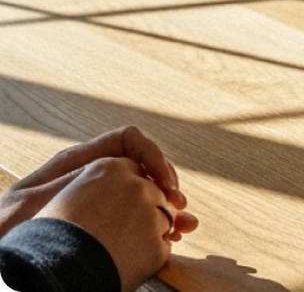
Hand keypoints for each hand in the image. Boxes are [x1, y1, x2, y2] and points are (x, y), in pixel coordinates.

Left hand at [0, 126, 191, 238]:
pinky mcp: (100, 223)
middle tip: (179, 206)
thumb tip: (115, 168)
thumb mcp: (35, 202)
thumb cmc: (7, 234)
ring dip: (167, 205)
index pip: (128, 140)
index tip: (164, 182)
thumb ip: (73, 180)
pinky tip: (169, 235)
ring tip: (184, 223)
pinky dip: (155, 222)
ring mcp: (97, 199)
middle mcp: (91, 175)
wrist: (2, 264)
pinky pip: (134, 215)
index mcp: (76, 162)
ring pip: (142, 191)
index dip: (153, 155)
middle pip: (141, 165)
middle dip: (166, 183)